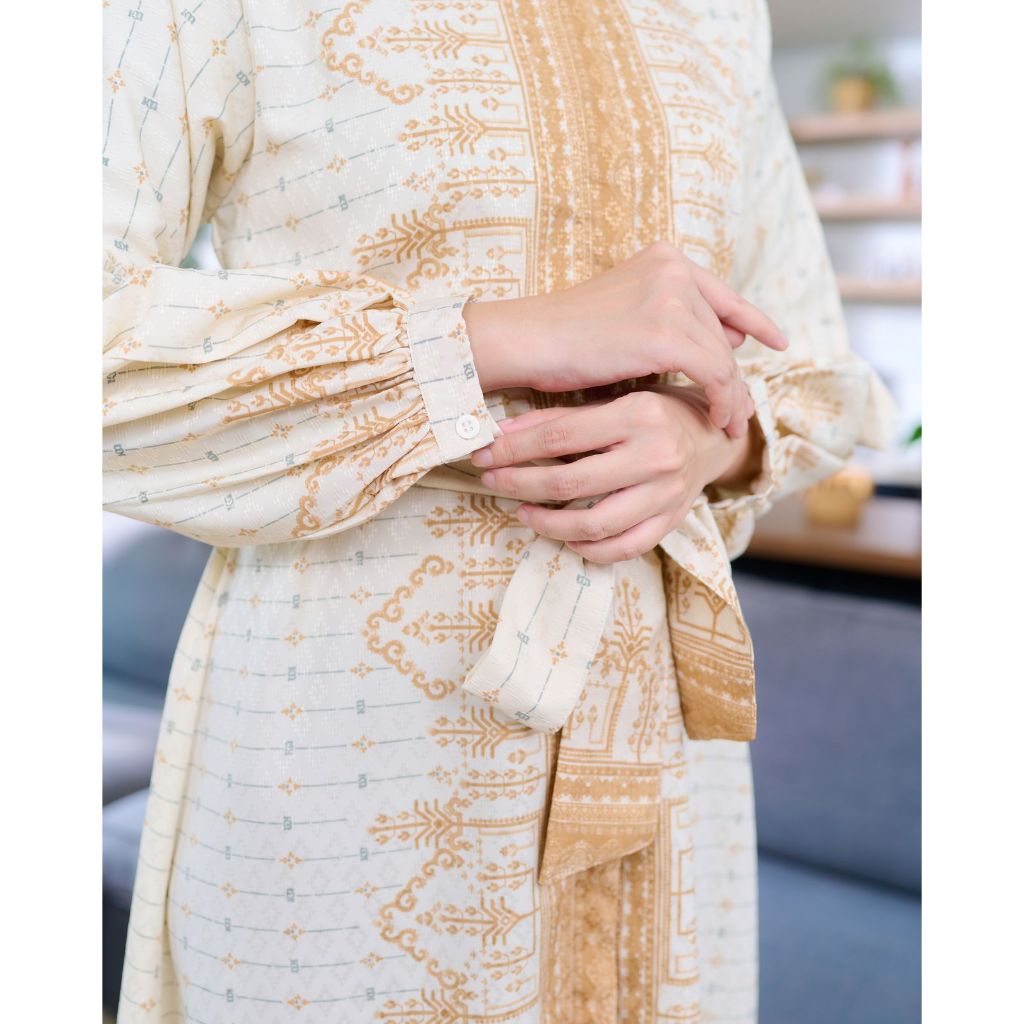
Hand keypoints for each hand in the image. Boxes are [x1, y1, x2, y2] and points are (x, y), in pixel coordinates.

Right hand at [463, 240, 786, 437]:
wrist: (530, 340)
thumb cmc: (566, 338)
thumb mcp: (625, 316)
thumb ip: (671, 321)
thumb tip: (729, 341)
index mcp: (664, 258)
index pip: (723, 294)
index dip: (754, 320)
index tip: (776, 342)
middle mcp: (673, 270)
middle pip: (720, 333)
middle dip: (734, 374)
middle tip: (742, 410)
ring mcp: (670, 299)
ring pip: (721, 357)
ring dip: (730, 395)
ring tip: (731, 425)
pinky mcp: (665, 334)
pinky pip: (713, 374)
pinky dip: (721, 401)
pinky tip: (718, 422)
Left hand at [469, 388, 758, 563]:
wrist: (716, 436)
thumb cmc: (657, 411)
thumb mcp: (615, 400)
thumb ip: (563, 417)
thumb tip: (504, 433)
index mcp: (639, 414)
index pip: (560, 436)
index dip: (515, 449)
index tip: (485, 454)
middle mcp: (656, 455)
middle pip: (571, 483)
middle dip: (520, 485)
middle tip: (492, 482)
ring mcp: (666, 494)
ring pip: (593, 525)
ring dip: (547, 523)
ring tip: (523, 512)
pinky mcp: (672, 521)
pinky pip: (623, 548)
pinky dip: (588, 549)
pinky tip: (564, 538)